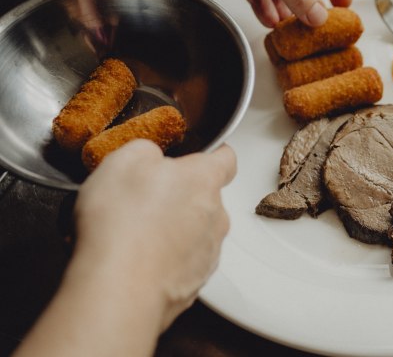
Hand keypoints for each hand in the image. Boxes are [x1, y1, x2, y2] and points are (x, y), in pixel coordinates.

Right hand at [73, 139, 235, 327]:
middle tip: (145, 200)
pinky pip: (185, 262)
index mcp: (204, 181)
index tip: (203, 154)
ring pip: (196, 232)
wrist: (119, 289)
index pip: (226, 159)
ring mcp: (209, 251)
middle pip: (206, 198)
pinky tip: (138, 260)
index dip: (214, 154)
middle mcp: (216, 216)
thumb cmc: (123, 224)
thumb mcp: (123, 162)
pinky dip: (167, 259)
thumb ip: (146, 151)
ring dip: (174, 229)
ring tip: (136, 235)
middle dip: (181, 196)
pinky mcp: (196, 281)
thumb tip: (150, 156)